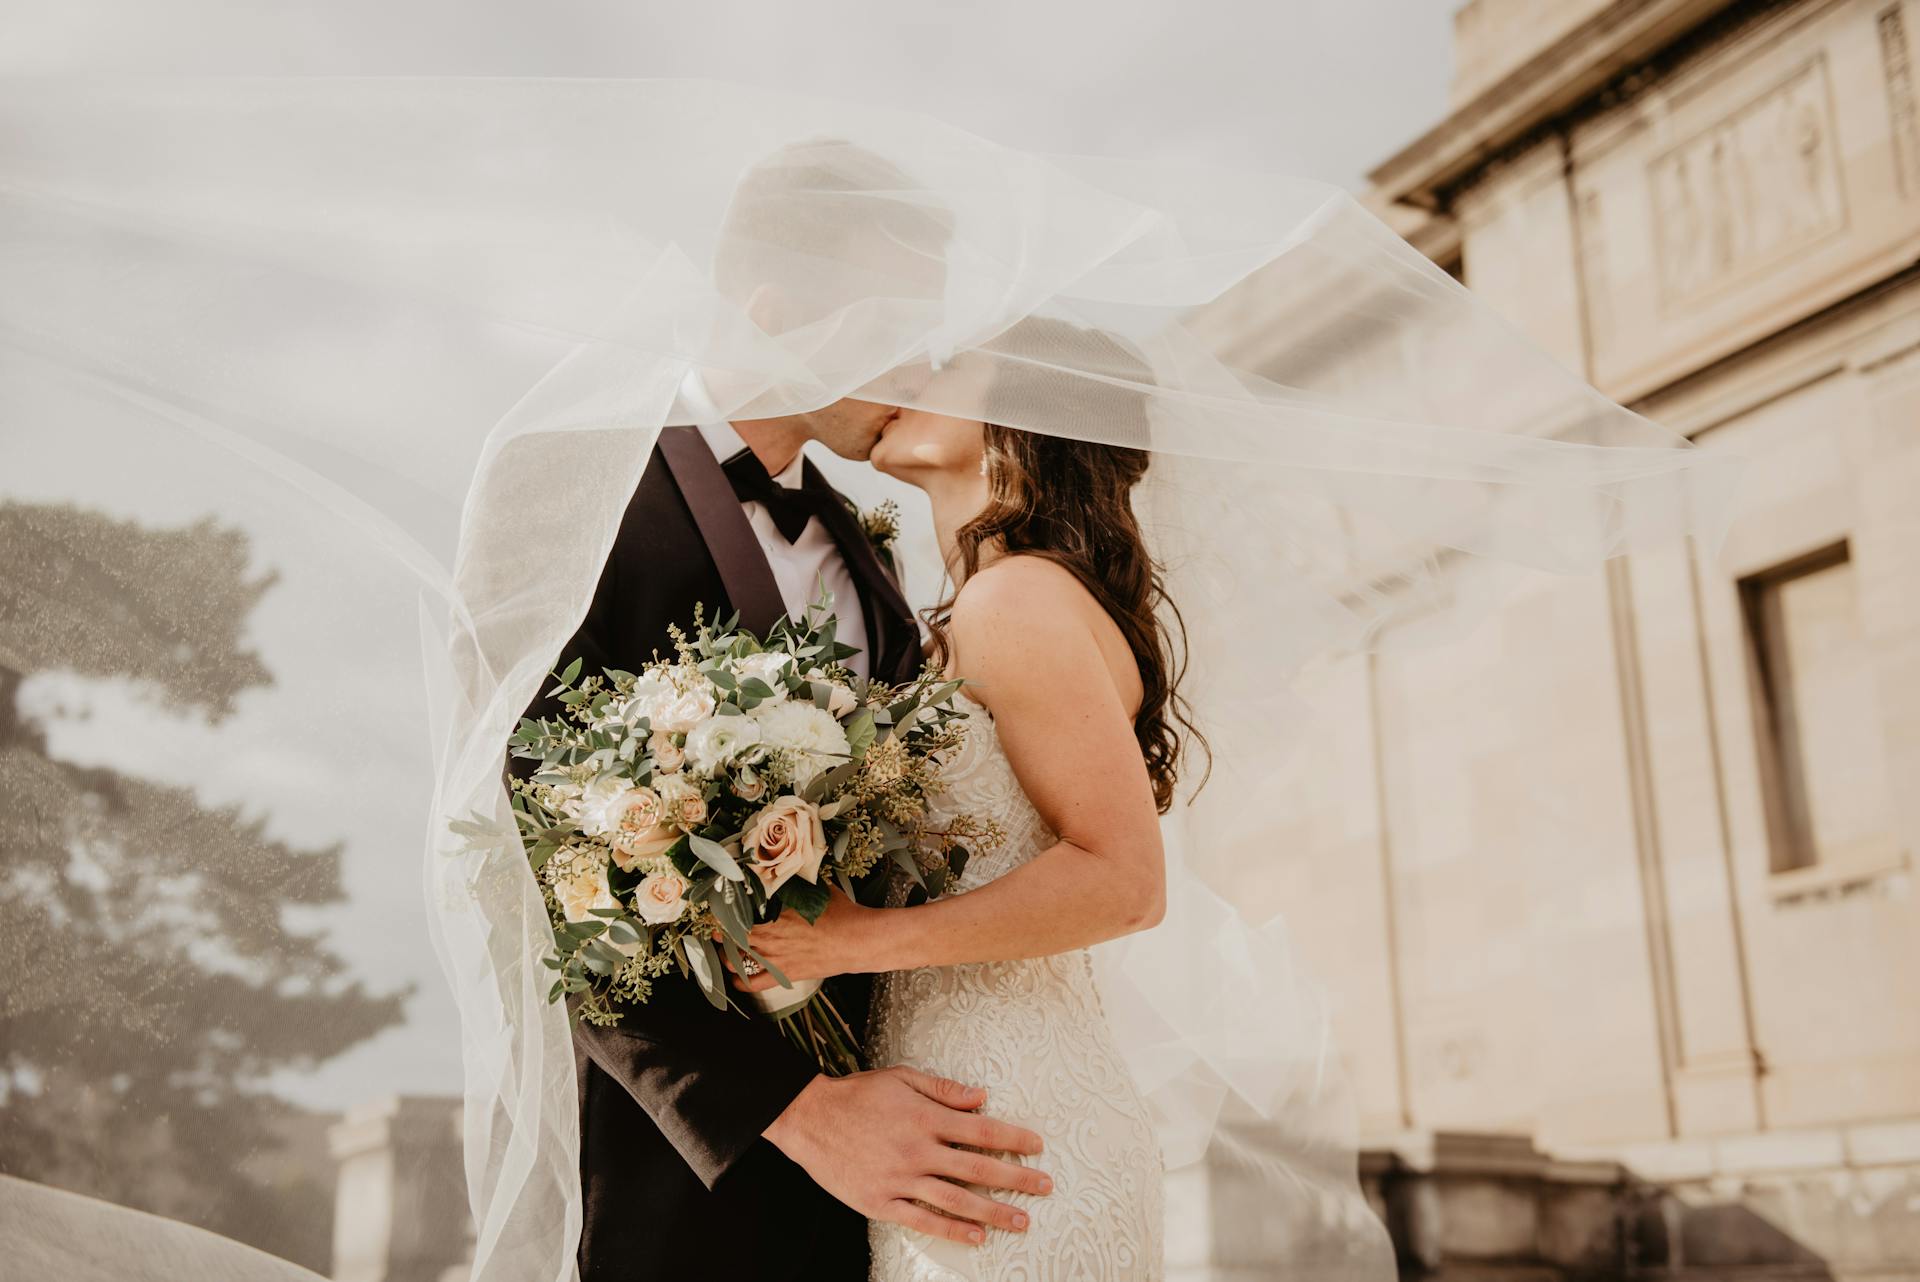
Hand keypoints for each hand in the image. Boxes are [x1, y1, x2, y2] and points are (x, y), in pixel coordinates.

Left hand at [725, 887, 883, 989]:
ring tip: (723, 948)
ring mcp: (776, 958)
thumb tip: (792, 868)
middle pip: (731, 935)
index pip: (737, 912)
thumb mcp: (819, 889)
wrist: (858, 941)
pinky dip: (740, 981)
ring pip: (736, 959)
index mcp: (776, 914)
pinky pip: (753, 983)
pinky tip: (736, 976)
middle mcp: (771, 937)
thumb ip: (800, 883)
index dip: (723, 910)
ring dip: (725, 953)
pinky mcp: (785, 974)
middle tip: (717, 926)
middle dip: (719, 930)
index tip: (719, 906)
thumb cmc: (842, 913)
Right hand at [762, 1066, 1051, 1244]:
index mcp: (925, 1118)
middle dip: (1016, 1178)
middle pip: (978, 1169)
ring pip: (956, 1200)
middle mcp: (918, 1151)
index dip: (1013, 1138)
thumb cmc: (858, 1094)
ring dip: (993, 1212)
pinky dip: (952, 1230)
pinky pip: (922, 1220)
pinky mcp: (881, 1203)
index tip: (1038, 1146)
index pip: (982, 1130)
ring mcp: (900, 1180)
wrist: (809, 1119)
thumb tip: (983, 1097)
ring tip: (1022, 1220)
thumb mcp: (902, 1078)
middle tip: (1045, 1187)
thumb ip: (944, 1089)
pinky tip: (976, 1237)